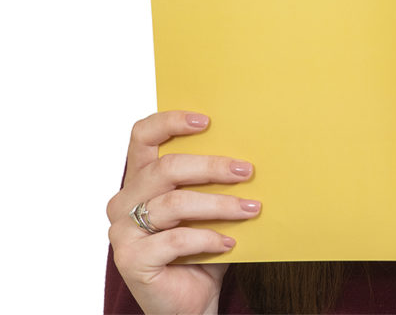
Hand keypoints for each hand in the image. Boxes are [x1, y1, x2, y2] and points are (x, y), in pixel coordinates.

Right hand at [106, 110, 260, 314]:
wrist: (190, 302)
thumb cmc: (201, 247)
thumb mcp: (206, 206)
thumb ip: (211, 180)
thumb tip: (246, 153)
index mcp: (139, 178)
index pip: (142, 136)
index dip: (170, 121)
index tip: (207, 121)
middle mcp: (124, 201)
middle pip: (166, 168)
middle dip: (212, 166)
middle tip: (246, 171)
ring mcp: (122, 231)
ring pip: (176, 203)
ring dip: (220, 205)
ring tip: (251, 209)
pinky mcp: (130, 260)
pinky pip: (176, 240)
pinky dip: (208, 238)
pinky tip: (230, 242)